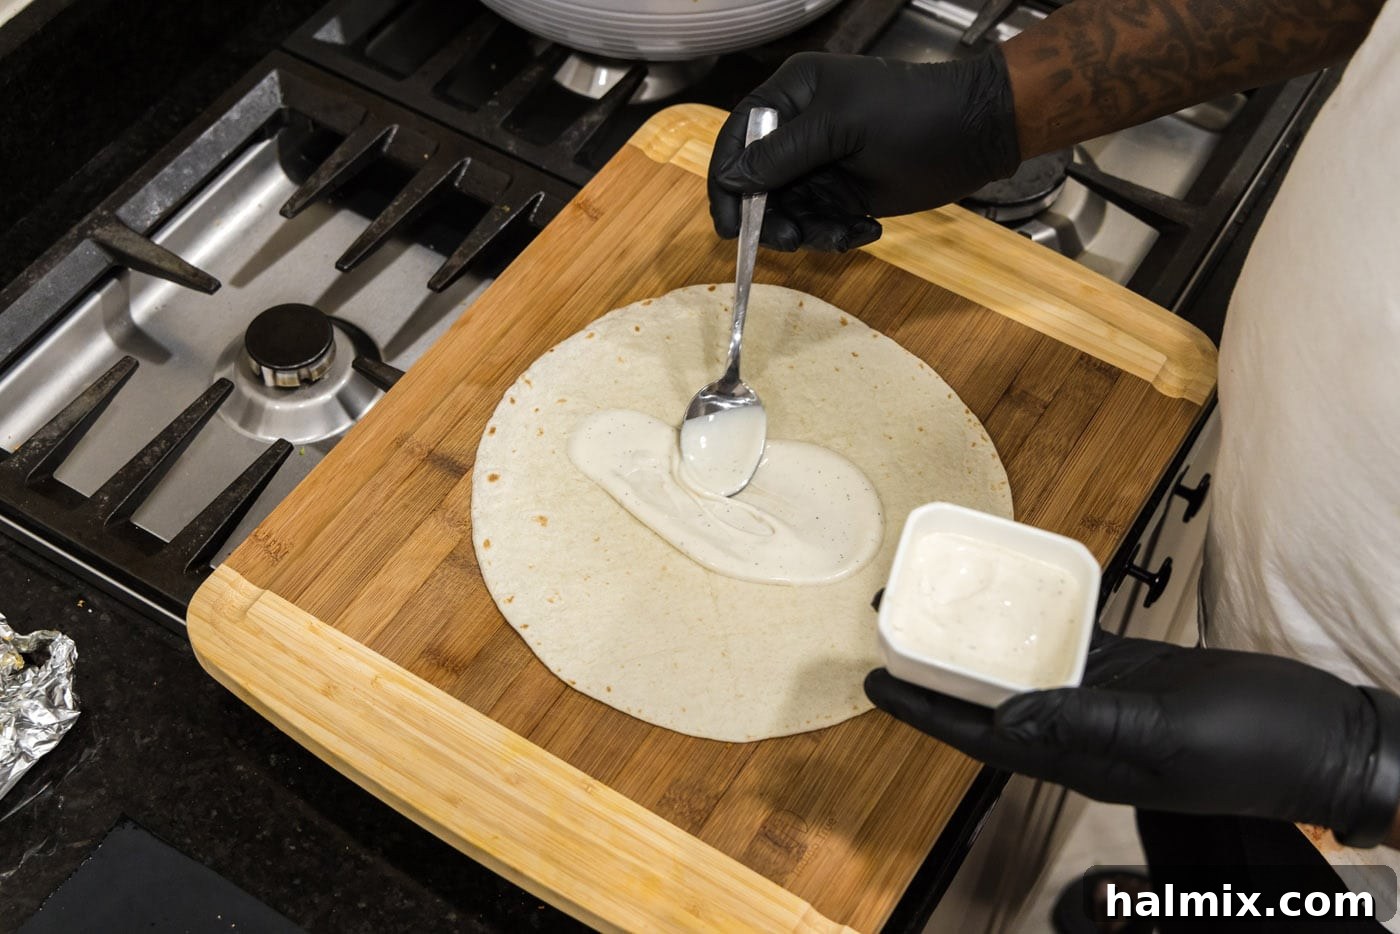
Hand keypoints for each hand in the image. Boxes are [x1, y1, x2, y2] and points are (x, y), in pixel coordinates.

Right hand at [708, 51, 1020, 251]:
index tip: (730, 224)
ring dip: (811, 232)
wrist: (975, 134)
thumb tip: (731, 178)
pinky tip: (868, 228)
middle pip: (758, 186)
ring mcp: (821, 166)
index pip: (737, 138)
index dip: (727, 181)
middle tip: (793, 239)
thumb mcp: (840, 127)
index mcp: (792, 96)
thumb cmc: (911, 113)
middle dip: (773, 218)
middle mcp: (799, 132)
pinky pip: (820, 225)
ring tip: (844, 233)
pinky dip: (837, 234)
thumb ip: (782, 154)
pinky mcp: (844, 195)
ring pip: (789, 213)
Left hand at [865, 630, 1399, 846]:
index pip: (976, 733)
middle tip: (893, 614)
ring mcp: (1105, 699)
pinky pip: (1072, 638)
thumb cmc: (1251, 748)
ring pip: (1024, 662)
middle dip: (937, 661)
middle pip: (987, 693)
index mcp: (1076, 757)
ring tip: (941, 595)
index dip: (921, 707)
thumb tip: (1005, 719)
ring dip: (982, 634)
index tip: (872, 678)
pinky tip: (1024, 584)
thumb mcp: (1163, 737)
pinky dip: (1045, 612)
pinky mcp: (1133, 671)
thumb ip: (1084, 723)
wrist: (1323, 738)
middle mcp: (1078, 729)